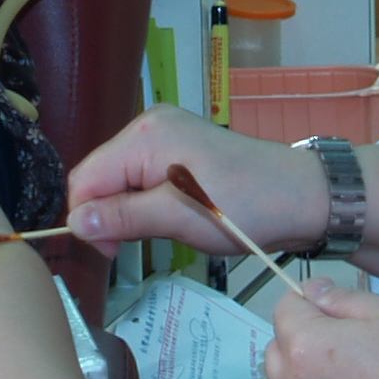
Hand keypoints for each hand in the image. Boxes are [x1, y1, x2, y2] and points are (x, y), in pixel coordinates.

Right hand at [64, 106, 325, 261]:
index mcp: (143, 136)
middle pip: (101, 176)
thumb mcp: (178, 218)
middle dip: (108, 214)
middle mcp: (148, 126)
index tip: (111, 252)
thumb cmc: (243, 208)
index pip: (86, 179)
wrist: (303, 197)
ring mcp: (166, 134)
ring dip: (129, 211)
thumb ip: (123, 218)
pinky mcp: (181, 148)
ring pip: (121, 179)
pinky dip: (147, 202)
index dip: (87, 219)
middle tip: (134, 248)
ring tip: (160, 232)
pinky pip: (143, 177)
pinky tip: (168, 217)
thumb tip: (75, 223)